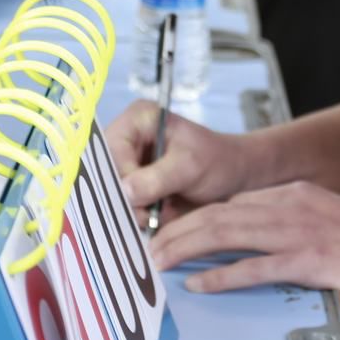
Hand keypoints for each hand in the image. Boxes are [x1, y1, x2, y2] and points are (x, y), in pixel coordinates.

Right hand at [105, 101, 260, 224]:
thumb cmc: (216, 162)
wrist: (232, 178)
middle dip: (124, 196)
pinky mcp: (132, 184)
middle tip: (147, 216)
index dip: (122, 176)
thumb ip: (157, 178)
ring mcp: (127, 162)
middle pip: (106, 170)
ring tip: (156, 218)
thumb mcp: (189, 167)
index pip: (113, 149)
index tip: (140, 200)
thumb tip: (125, 192)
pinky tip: (152, 221)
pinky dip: (134, 216)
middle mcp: (127, 137)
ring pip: (111, 190)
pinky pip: (121, 203)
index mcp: (138, 119)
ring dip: (130, 210)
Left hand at [149, 182, 339, 313]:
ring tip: (156, 262)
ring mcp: (299, 231)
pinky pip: (254, 267)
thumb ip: (294, 236)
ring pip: (226, 234)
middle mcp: (291, 205)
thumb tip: (264, 255)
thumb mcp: (329, 230)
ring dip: (186, 248)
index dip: (194, 219)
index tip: (167, 234)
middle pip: (218, 214)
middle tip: (146, 248)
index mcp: (295, 195)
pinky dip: (221, 275)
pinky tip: (197, 284)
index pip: (231, 205)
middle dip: (177, 231)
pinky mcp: (310, 260)